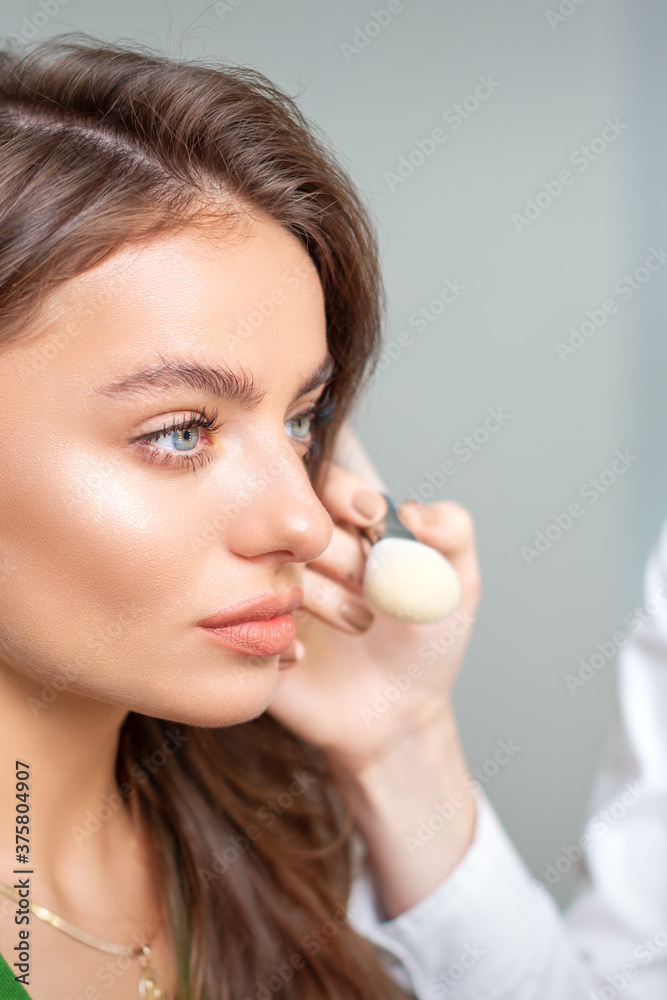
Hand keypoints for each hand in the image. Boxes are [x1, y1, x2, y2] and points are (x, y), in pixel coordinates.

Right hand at [267, 460, 480, 778]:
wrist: (395, 719)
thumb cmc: (424, 646)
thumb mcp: (457, 584)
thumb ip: (453, 531)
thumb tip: (411, 508)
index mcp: (342, 527)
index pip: (323, 480)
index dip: (344, 492)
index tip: (373, 520)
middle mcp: (297, 552)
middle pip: (291, 518)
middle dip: (339, 549)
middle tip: (374, 587)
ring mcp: (267, 592)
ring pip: (266, 567)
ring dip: (317, 594)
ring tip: (358, 625)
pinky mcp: (247, 635)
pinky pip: (241, 620)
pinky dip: (278, 634)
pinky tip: (305, 655)